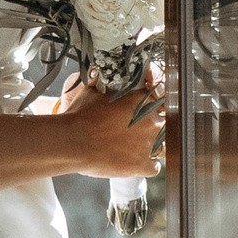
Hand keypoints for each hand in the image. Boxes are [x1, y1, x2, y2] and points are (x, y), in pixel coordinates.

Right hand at [44, 78, 162, 181]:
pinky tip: (138, 162)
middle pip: (164, 122)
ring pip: (162, 145)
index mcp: (141, 100)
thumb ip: (100, 80)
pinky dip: (148, 165)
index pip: (161, 97)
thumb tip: (97, 71)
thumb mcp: (91, 91)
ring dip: (152, 146)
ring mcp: (148, 144)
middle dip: (153, 125)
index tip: (148, 108)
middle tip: (138, 129)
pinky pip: (155, 167)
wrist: (74, 141)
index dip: (154, 103)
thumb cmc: (80, 115)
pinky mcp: (142, 164)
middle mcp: (150, 121)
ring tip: (136, 146)